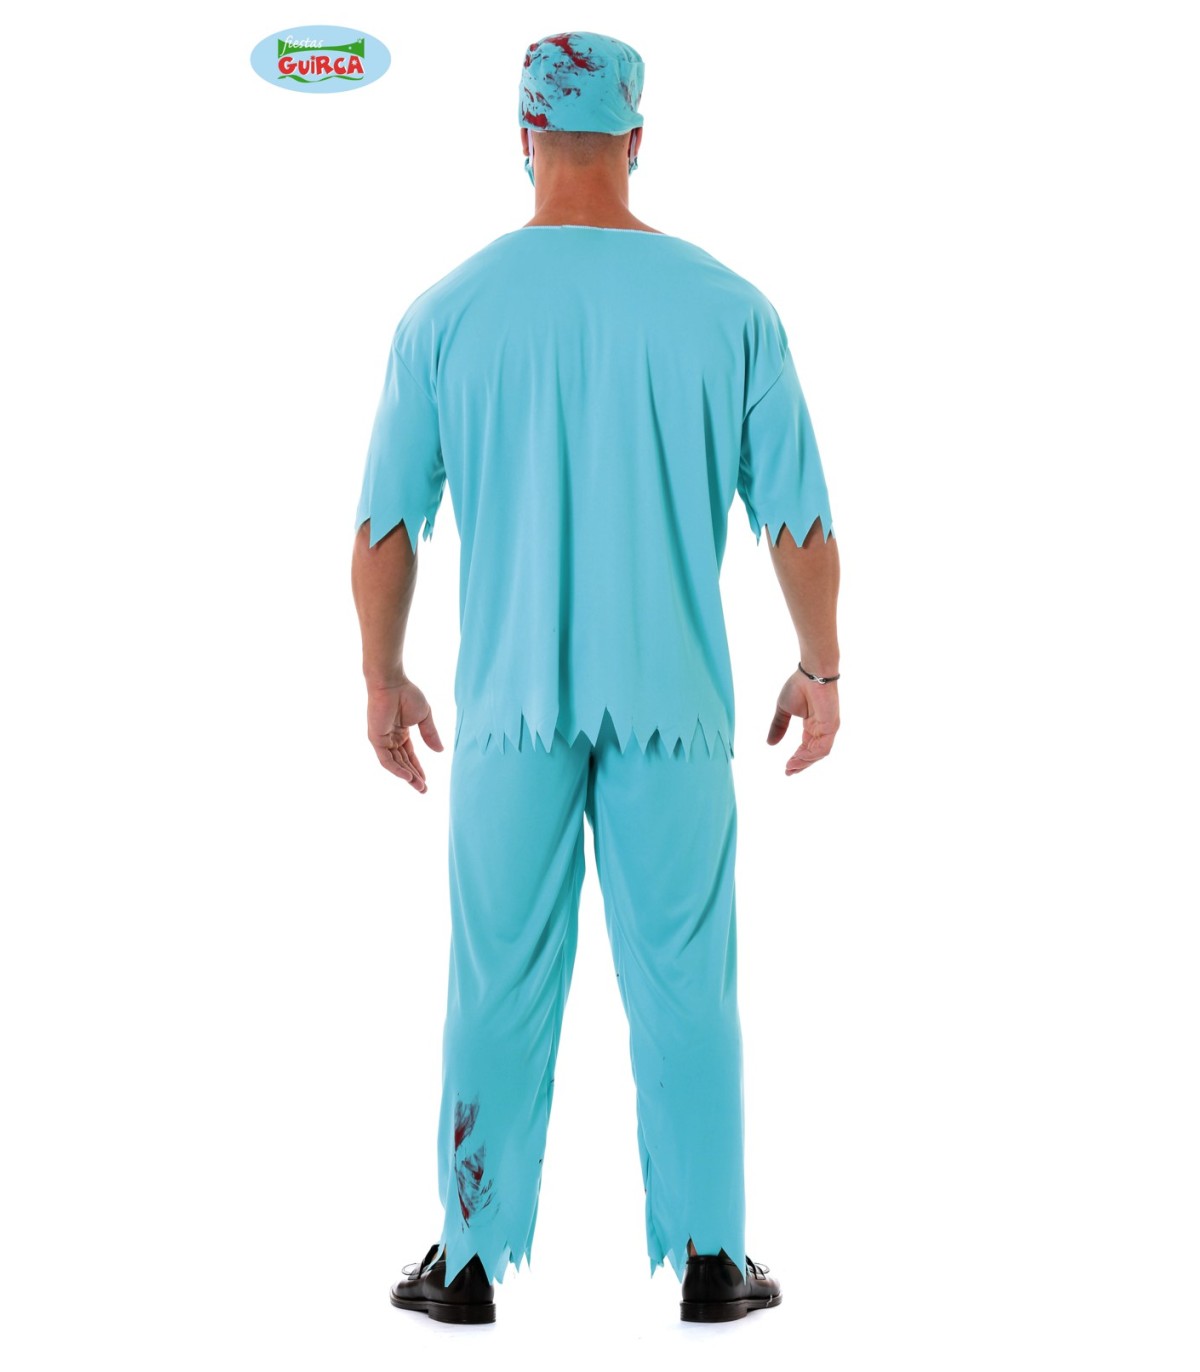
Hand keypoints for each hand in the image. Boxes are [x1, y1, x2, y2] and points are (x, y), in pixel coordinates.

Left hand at [365, 676, 444, 791]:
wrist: (392, 683)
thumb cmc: (407, 694)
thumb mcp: (424, 717)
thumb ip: (430, 734)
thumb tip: (441, 751)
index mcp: (401, 733)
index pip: (409, 756)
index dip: (418, 769)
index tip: (426, 782)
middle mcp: (391, 738)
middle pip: (402, 763)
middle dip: (413, 777)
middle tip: (424, 790)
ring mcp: (382, 740)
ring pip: (395, 764)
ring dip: (406, 776)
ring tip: (419, 787)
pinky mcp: (376, 739)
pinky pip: (386, 759)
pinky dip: (396, 769)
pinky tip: (407, 776)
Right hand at [767, 670, 839, 774]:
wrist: (811, 674)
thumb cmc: (799, 686)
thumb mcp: (783, 710)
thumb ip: (778, 727)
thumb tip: (770, 744)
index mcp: (812, 725)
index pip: (806, 747)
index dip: (797, 758)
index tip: (786, 768)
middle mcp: (822, 729)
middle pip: (813, 753)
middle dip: (801, 764)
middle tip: (788, 772)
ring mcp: (828, 728)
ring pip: (818, 753)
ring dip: (804, 762)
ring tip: (791, 767)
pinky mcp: (831, 726)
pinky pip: (822, 747)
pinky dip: (810, 755)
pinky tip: (799, 758)